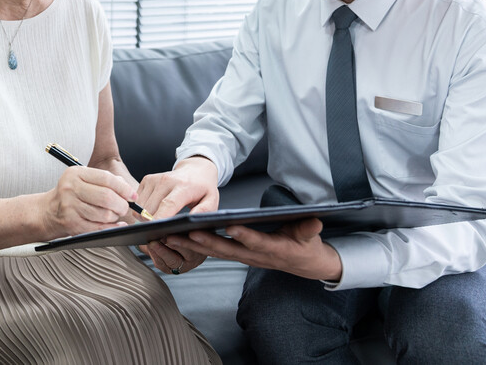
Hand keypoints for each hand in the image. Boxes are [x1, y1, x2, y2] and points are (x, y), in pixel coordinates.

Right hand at [43, 166, 137, 237]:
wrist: (48, 212)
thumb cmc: (71, 194)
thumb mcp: (83, 180)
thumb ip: (105, 180)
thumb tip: (128, 190)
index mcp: (75, 173)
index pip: (106, 179)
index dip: (123, 188)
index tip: (133, 195)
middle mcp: (70, 188)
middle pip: (106, 197)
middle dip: (122, 204)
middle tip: (125, 207)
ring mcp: (70, 207)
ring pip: (104, 214)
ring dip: (115, 217)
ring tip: (114, 215)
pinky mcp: (71, 223)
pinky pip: (98, 228)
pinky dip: (111, 228)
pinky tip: (115, 225)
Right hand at [137, 157, 218, 274]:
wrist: (195, 170)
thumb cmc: (203, 189)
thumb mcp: (212, 201)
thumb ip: (204, 212)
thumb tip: (190, 222)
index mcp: (183, 187)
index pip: (168, 204)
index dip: (159, 219)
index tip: (155, 231)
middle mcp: (166, 180)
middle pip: (149, 209)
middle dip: (151, 223)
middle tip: (161, 230)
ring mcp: (154, 179)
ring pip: (140, 207)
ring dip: (146, 217)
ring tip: (159, 219)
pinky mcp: (146, 180)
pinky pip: (137, 202)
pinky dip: (142, 209)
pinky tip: (155, 209)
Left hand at [169, 217, 342, 281]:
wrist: (303, 264)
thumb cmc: (305, 246)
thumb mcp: (311, 238)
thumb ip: (309, 229)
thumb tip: (315, 221)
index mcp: (273, 249)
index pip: (256, 242)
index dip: (244, 236)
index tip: (230, 227)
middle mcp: (254, 256)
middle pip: (226, 249)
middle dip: (204, 242)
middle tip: (184, 233)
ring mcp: (243, 257)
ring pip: (215, 252)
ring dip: (192, 245)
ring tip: (169, 236)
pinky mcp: (236, 255)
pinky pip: (213, 252)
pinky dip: (195, 247)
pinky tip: (176, 239)